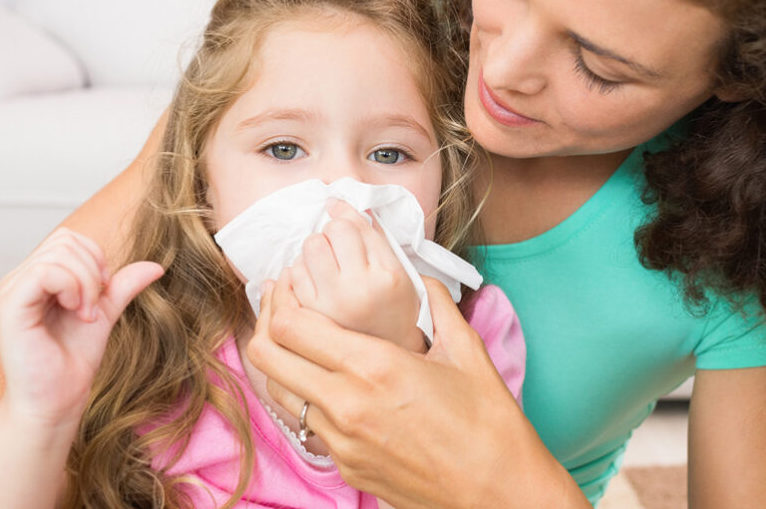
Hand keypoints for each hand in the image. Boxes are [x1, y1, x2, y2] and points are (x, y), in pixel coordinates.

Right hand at [0, 227, 163, 429]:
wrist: (57, 399)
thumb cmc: (73, 359)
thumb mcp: (105, 312)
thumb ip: (123, 285)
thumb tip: (157, 265)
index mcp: (36, 276)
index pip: (68, 238)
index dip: (95, 257)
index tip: (104, 291)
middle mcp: (19, 279)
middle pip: (65, 240)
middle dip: (93, 270)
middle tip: (95, 307)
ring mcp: (12, 291)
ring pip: (59, 253)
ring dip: (86, 282)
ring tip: (86, 314)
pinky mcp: (10, 306)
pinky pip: (45, 273)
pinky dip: (72, 287)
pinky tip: (77, 312)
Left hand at [247, 275, 585, 508]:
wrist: (497, 494)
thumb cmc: (488, 424)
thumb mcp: (466, 351)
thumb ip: (437, 304)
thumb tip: (421, 279)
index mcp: (374, 367)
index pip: (293, 327)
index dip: (282, 298)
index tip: (291, 283)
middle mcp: (346, 405)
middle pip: (268, 357)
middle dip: (267, 324)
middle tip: (283, 305)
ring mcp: (341, 441)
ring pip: (280, 392)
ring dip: (282, 362)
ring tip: (302, 341)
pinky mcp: (346, 466)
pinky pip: (309, 424)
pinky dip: (308, 396)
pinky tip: (332, 382)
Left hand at [287, 199, 423, 351]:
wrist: (391, 356)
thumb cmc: (396, 307)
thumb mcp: (399, 270)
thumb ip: (374, 236)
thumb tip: (337, 204)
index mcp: (386, 275)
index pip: (353, 225)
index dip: (344, 214)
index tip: (338, 212)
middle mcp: (358, 289)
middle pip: (326, 233)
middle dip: (329, 235)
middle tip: (339, 249)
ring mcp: (331, 306)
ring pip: (307, 250)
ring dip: (314, 252)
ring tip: (327, 266)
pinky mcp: (310, 318)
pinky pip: (291, 276)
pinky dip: (298, 272)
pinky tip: (313, 281)